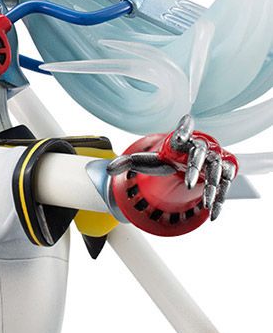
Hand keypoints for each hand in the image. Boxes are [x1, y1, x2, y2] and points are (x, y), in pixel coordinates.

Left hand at [108, 115, 237, 220]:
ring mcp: (213, 160)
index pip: (183, 131)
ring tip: (206, 202)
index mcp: (179, 141)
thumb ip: (127, 162)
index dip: (185, 127)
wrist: (185, 163)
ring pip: (216, 170)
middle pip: (201, 152)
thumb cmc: (167, 159)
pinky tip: (213, 213)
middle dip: (196, 166)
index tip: (186, 120)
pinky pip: (224, 185)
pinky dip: (221, 199)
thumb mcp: (147, 162)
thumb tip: (108, 168)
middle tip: (188, 182)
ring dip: (212, 187)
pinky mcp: (221, 173)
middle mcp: (199, 146)